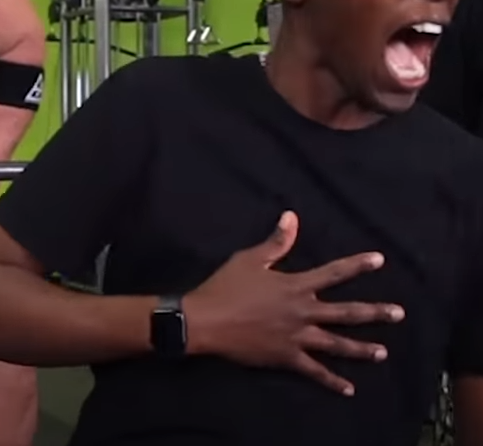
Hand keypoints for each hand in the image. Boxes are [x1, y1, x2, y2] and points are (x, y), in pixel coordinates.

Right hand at [182, 210, 403, 396]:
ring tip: (382, 352)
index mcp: (296, 286)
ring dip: (361, 349)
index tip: (380, 260)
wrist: (207, 321)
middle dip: (374, 312)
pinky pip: (314, 371)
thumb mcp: (249, 259)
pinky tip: (348, 389)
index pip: (333, 273)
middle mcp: (303, 312)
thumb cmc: (226, 287)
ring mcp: (297, 337)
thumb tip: (291, 217)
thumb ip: (276, 242)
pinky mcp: (286, 357)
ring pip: (337, 344)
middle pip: (346, 313)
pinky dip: (332, 381)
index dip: (357, 265)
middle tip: (399, 313)